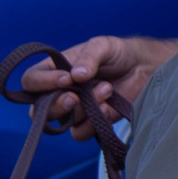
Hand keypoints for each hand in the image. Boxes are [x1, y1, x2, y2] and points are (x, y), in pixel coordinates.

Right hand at [20, 35, 177, 138]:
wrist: (146, 68)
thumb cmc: (119, 53)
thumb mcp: (103, 45)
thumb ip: (88, 57)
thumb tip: (75, 76)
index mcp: (54, 70)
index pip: (31, 81)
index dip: (42, 83)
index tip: (65, 79)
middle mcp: (60, 92)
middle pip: (39, 110)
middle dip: (57, 104)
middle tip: (76, 96)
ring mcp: (75, 110)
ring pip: (61, 122)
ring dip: (83, 109)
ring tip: (106, 89)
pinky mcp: (92, 123)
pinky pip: (80, 133)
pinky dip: (93, 122)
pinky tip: (108, 106)